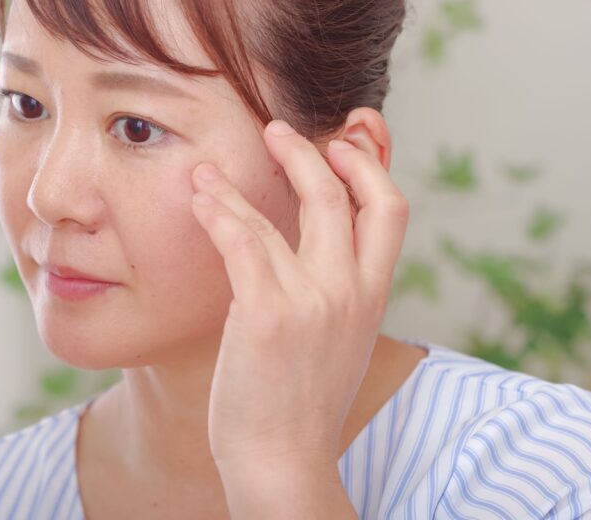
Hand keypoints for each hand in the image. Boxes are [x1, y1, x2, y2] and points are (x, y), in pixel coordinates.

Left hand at [192, 119, 408, 470]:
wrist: (282, 460)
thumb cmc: (300, 399)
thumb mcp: (339, 337)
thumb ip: (338, 289)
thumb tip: (318, 246)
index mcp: (374, 295)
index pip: (391, 209)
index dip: (368, 165)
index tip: (340, 141)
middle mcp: (352, 291)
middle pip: (345, 194)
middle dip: (312, 150)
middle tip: (276, 130)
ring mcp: (313, 300)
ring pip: (286, 210)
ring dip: (243, 180)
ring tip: (209, 169)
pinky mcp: (268, 313)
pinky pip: (243, 241)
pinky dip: (219, 212)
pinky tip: (200, 198)